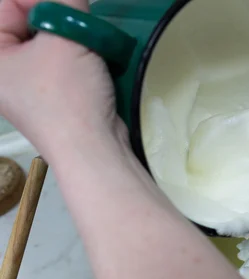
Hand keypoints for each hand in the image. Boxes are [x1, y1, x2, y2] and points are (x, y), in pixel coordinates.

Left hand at [0, 0, 124, 158]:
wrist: (93, 147)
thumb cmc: (69, 95)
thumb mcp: (66, 36)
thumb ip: (66, 1)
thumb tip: (70, 0)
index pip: (7, 5)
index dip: (38, 1)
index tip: (66, 7)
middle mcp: (3, 67)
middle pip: (26, 20)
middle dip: (56, 16)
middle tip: (80, 22)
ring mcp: (27, 82)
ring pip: (47, 39)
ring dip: (72, 34)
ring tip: (88, 43)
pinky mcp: (51, 93)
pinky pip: (60, 59)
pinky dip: (77, 52)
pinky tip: (92, 58)